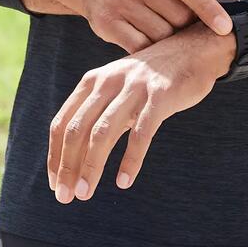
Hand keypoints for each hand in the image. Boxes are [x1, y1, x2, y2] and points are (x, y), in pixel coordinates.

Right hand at [20, 0, 240, 52]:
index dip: (210, 9)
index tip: (226, 28)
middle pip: (177, 17)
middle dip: (185, 26)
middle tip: (182, 27)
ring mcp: (117, 0)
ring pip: (161, 35)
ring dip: (169, 40)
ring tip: (165, 33)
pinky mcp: (106, 23)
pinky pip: (141, 47)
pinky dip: (151, 50)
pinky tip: (151, 44)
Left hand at [47, 28, 231, 203]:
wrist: (193, 49)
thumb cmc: (151, 79)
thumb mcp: (118, 90)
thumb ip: (98, 115)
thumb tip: (76, 156)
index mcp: (91, 83)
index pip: (62, 123)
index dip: (55, 156)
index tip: (54, 183)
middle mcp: (107, 83)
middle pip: (76, 130)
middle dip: (67, 166)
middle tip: (65, 197)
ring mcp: (134, 88)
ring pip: (102, 133)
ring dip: (91, 166)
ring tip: (85, 193)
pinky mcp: (160, 97)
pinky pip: (141, 133)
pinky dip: (130, 160)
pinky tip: (124, 181)